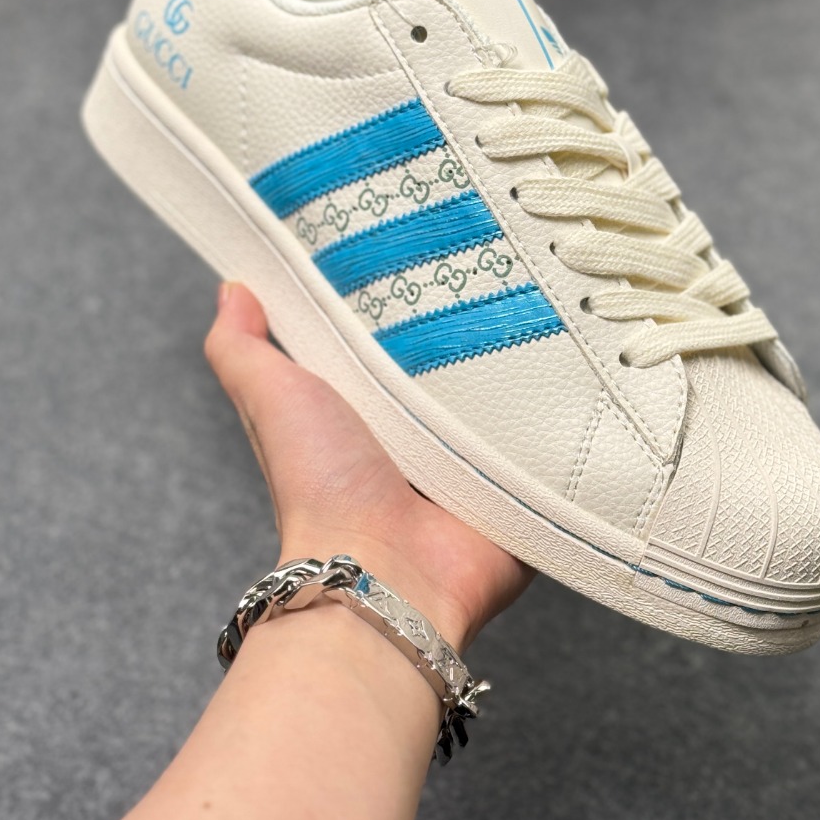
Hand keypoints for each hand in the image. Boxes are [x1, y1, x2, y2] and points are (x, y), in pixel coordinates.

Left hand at [204, 283, 532, 648]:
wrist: (385, 571)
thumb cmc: (322, 489)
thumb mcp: (274, 400)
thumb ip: (243, 351)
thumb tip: (232, 290)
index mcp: (371, 415)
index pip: (399, 345)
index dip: (411, 305)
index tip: (430, 248)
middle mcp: (427, 443)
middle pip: (462, 369)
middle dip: (482, 327)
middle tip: (509, 267)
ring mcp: (481, 470)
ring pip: (516, 403)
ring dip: (532, 371)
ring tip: (557, 306)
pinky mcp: (527, 494)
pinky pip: (558, 448)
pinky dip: (567, 422)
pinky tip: (586, 375)